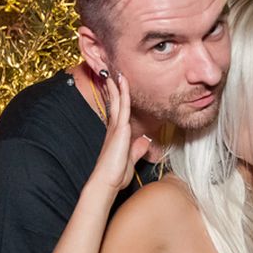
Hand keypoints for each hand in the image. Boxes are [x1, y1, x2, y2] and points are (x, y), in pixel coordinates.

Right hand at [91, 73, 150, 190]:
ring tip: (116, 72)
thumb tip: (145, 141)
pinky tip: (123, 82)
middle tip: (112, 73)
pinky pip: (124, 106)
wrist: (107, 181)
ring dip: (117, 86)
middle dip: (114, 88)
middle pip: (115, 102)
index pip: (118, 111)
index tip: (116, 86)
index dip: (117, 98)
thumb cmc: (116, 174)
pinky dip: (124, 93)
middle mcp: (114, 128)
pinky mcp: (120, 128)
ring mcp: (116, 127)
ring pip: (118, 101)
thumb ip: (137, 149)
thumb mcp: (130, 159)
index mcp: (116, 134)